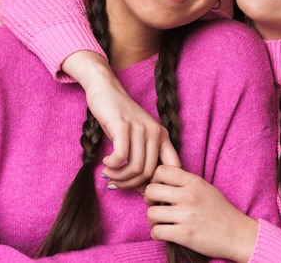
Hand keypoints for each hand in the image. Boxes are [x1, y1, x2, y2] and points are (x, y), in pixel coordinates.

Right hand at [62, 51, 180, 188]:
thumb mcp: (137, 139)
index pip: (174, 168)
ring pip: (135, 167)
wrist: (106, 90)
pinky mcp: (123, 126)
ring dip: (119, 176)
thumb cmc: (120, 119)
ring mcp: (140, 129)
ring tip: (109, 174)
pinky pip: (121, 156)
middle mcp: (155, 132)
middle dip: (130, 184)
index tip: (141, 190)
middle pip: (149, 173)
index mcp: (163, 137)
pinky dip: (112, 165)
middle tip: (116, 182)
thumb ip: (143, 160)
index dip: (160, 185)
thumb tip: (144, 190)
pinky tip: (106, 162)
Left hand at [145, 165, 258, 262]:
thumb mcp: (206, 188)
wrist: (238, 234)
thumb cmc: (221, 211)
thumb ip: (185, 183)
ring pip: (151, 213)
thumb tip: (161, 182)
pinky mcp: (185, 234)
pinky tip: (165, 233)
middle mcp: (189, 195)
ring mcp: (187, 215)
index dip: (155, 180)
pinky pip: (156, 232)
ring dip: (152, 220)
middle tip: (156, 206)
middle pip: (151, 191)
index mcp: (194, 182)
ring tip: (161, 222)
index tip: (160, 189)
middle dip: (149, 200)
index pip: (161, 171)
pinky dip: (157, 234)